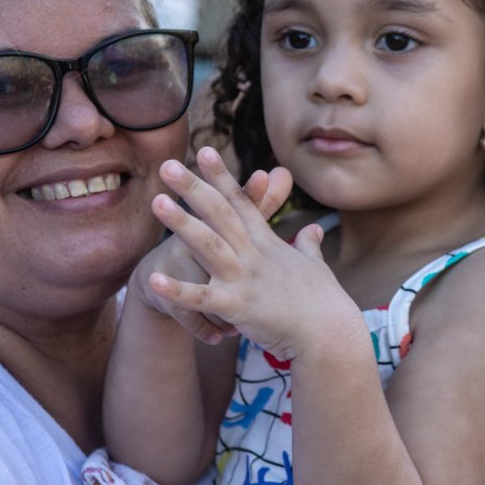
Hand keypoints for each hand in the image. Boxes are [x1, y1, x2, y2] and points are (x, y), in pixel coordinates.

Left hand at [149, 147, 357, 360]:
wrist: (331, 334)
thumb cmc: (325, 302)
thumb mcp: (317, 266)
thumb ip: (309, 245)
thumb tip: (314, 231)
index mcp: (267, 243)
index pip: (240, 201)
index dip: (221, 175)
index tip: (203, 150)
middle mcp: (253, 254)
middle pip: (219, 213)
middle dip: (193, 187)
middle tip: (168, 165)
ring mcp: (244, 279)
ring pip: (208, 244)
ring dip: (182, 223)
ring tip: (156, 202)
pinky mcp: (238, 307)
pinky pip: (201, 298)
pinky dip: (177, 290)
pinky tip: (153, 279)